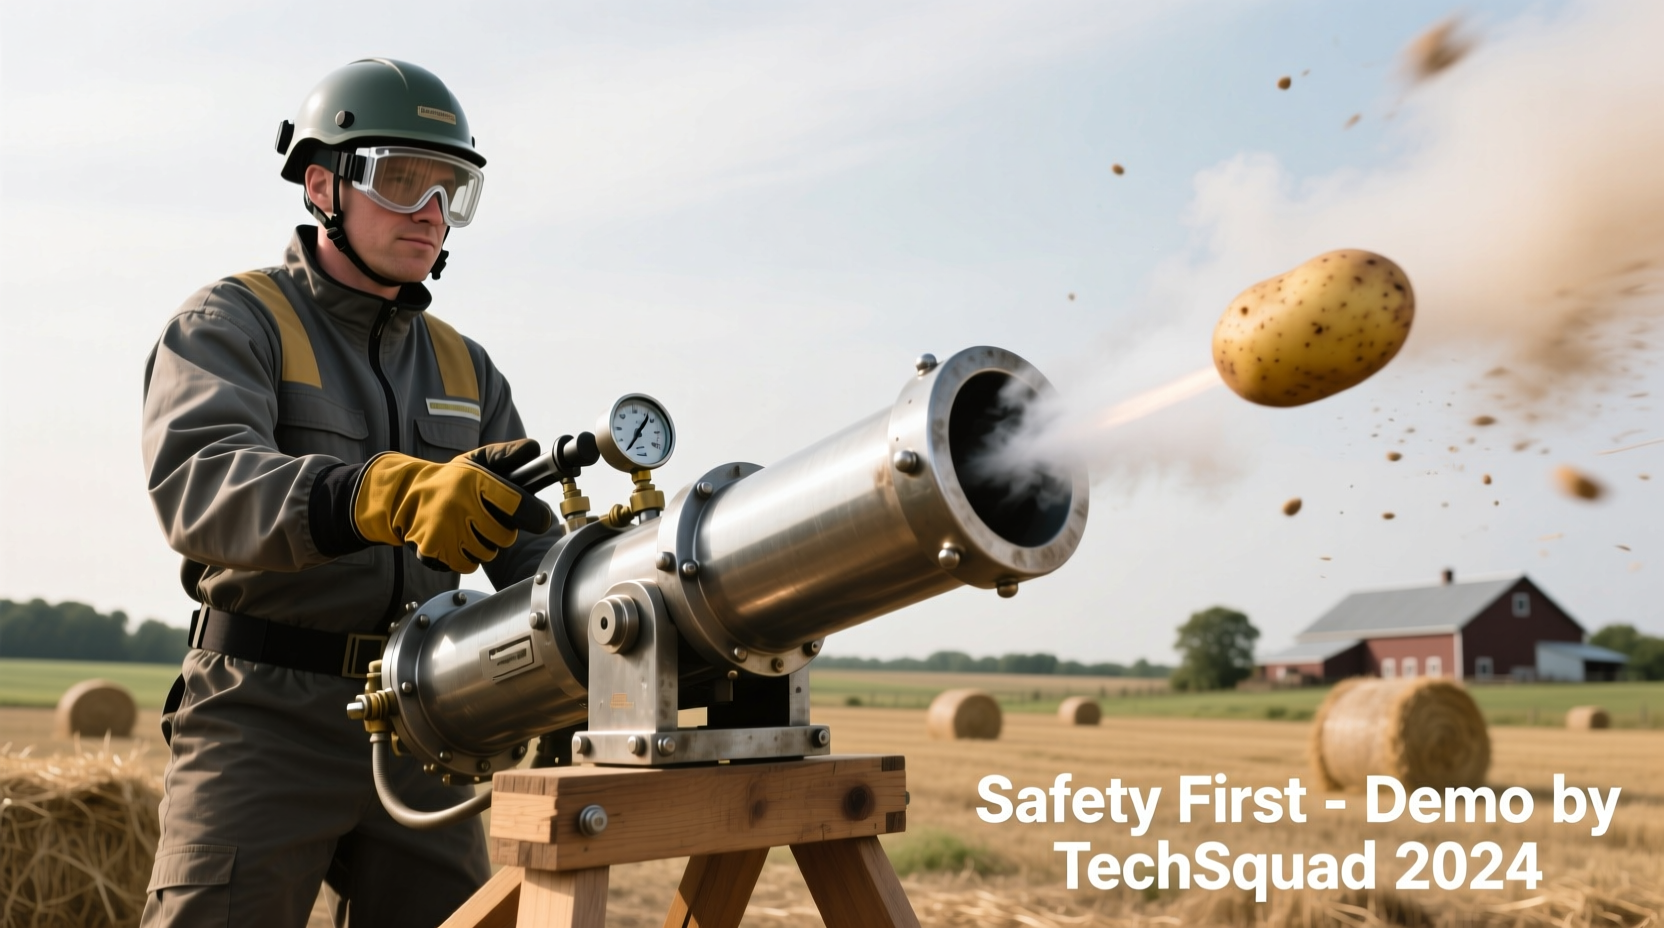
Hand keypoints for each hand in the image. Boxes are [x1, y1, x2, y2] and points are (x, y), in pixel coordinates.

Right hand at [352, 439, 554, 572]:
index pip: (517, 503)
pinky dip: (468, 558)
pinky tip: (459, 542)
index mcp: (475, 480)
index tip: (541, 519)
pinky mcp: (434, 548)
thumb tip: (533, 447)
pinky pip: (468, 564)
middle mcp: (460, 504)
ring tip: (472, 530)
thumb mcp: (475, 460)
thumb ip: (506, 454)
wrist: (403, 495)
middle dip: (504, 533)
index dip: (534, 514)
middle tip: (492, 522)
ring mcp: (446, 528)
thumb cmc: (448, 480)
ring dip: (486, 546)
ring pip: (488, 553)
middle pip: (505, 536)